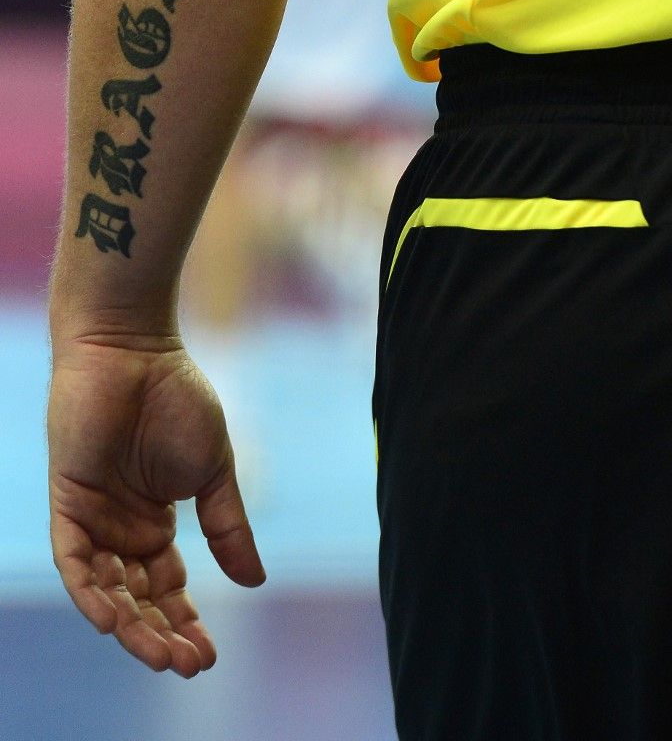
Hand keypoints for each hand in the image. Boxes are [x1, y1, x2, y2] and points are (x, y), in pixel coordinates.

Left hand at [47, 332, 265, 676]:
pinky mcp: (69, 501)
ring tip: (160, 655)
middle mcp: (123, 527)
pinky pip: (74, 560)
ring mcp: (95, 517)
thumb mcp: (213, 472)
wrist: (136, 351)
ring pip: (106, 589)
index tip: (209, 654)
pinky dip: (90, 591)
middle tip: (187, 665)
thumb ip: (228, 526)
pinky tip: (114, 620)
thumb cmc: (178, 401)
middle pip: (138, 597)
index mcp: (157, 520)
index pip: (167, 586)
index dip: (185, 621)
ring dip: (130, 624)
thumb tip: (256, 583)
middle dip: (160, 634)